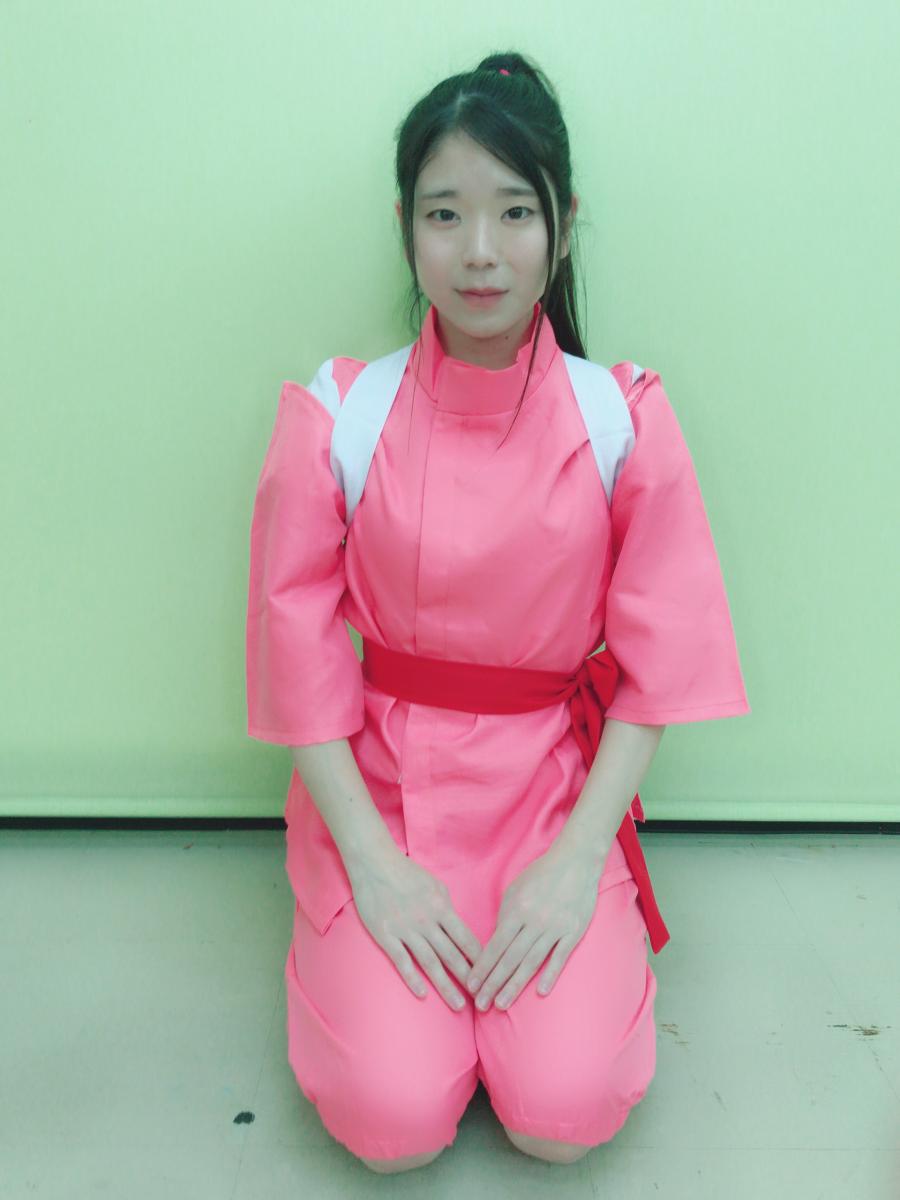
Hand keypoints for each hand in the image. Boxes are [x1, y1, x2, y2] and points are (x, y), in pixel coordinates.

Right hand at [349, 846, 483, 1011]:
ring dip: (445, 986)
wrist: (375, 863)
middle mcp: (426, 921)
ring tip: (458, 1005)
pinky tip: (423, 994)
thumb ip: (447, 908)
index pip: (465, 938)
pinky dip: (412, 978)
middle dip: (468, 979)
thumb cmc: (407, 873)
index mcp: (441, 907)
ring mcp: (405, 929)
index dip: (479, 960)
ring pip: (430, 963)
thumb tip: (458, 928)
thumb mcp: (435, 885)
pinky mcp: (386, 935)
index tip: (491, 976)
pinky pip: (401, 961)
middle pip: (451, 955)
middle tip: (481, 1000)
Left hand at [465, 842, 601, 1011]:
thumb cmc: (540, 875)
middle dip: (493, 983)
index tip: (471, 986)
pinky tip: (540, 992)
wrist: (575, 861)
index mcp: (516, 909)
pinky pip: (560, 957)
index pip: (495, 945)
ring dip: (515, 985)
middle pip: (510, 958)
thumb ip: (505, 916)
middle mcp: (534, 921)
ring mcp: (555, 927)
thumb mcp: (515, 890)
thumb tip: (495, 943)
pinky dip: (550, 974)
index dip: (482, 968)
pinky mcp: (573, 931)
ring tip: (502, 1004)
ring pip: (531, 962)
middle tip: (481, 1005)